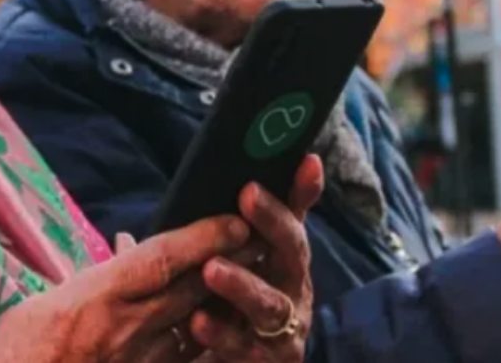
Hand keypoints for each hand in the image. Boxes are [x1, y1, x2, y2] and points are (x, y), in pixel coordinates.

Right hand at [0, 214, 250, 362]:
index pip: (161, 258)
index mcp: (96, 297)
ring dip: (228, 301)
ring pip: (196, 326)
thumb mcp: (40, 305)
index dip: (203, 237)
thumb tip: (125, 248)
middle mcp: (125, 328)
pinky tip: (226, 332)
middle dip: (231, 263)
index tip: (235, 221)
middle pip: (191, 289)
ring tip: (258, 278)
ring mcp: (138, 361)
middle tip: (265, 239)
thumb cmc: (17, 356)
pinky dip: (204, 345)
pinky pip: (183, 361)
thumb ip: (88, 276)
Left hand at [190, 155, 323, 362]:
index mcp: (287, 258)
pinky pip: (245, 347)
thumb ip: (252, 220)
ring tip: (212, 270)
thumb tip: (263, 169)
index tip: (303, 158)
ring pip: (269, 302)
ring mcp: (286, 326)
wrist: (240, 360)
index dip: (302, 189)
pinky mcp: (270, 359)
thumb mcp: (244, 257)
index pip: (296, 215)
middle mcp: (294, 288)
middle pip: (292, 251)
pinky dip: (222, 334)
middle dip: (272, 222)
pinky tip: (198, 322)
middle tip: (247, 195)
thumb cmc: (238, 302)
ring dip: (242, 284)